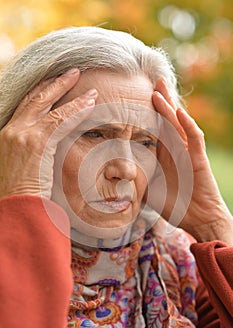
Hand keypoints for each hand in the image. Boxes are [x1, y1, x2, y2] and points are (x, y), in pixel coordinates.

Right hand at [0, 68, 97, 199]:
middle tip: (73, 72)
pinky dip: (77, 110)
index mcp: (7, 133)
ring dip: (72, 94)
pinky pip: (60, 121)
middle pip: (36, 98)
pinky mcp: (36, 143)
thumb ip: (31, 150)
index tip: (55, 83)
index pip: (26, 105)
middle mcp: (12, 129)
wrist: (16, 208)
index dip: (42, 92)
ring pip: (51, 107)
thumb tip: (46, 146)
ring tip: (89, 88)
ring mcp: (23, 135)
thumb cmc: (21, 192)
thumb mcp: (21, 165)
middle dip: (56, 83)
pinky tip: (90, 103)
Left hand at [148, 77, 232, 243]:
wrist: (199, 219)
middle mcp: (175, 149)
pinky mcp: (197, 159)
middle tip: (149, 81)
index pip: (153, 128)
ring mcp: (187, 152)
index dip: (146, 113)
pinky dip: (187, 125)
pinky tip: (179, 112)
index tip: (132, 98)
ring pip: (177, 124)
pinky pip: (193, 139)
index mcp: (164, 154)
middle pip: (166, 119)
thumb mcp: (148, 191)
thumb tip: (113, 183)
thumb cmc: (176, 205)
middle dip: (159, 100)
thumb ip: (135, 182)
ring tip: (159, 89)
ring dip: (168, 107)